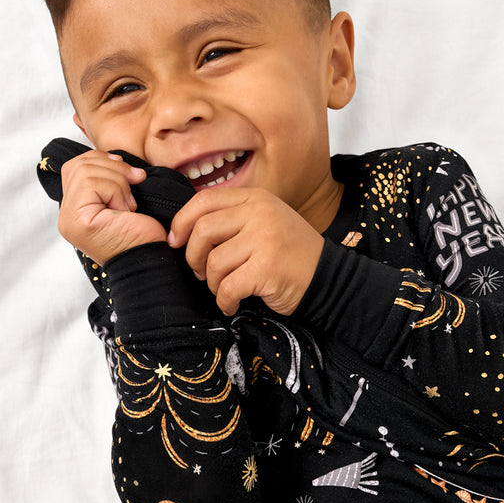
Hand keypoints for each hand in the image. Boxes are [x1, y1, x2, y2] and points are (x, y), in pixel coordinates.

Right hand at [57, 150, 166, 262]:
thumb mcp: (122, 198)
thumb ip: (108, 179)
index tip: (128, 172)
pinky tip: (126, 210)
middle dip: (113, 167)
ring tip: (129, 203)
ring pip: (85, 171)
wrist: (151, 261)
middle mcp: (66, 216)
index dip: (102, 160)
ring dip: (117, 181)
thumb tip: (115, 156)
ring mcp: (68, 219)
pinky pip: (92, 183)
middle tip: (136, 182)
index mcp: (75, 210)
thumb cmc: (142, 236)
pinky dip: (116, 190)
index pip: (75, 167)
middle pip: (78, 165)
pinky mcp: (77, 221)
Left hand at [168, 187, 324, 315]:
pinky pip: (228, 287)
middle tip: (202, 272)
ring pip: (214, 262)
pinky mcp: (267, 268)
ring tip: (225, 289)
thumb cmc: (289, 255)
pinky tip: (233, 304)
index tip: (176, 241)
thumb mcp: (263, 223)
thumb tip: (183, 231)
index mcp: (255, 198)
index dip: (181, 222)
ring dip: (213, 283)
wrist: (327, 279)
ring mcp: (264, 239)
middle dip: (194, 257)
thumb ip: (231, 220)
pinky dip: (225, 301)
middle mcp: (260, 213)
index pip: (203, 200)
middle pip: (202, 231)